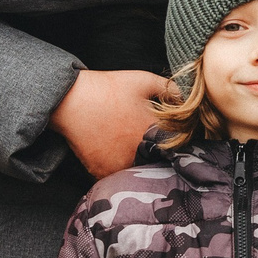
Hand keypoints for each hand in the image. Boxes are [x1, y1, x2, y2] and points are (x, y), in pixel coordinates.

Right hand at [52, 69, 178, 176]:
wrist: (72, 100)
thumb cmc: (109, 88)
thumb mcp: (144, 80)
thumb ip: (170, 89)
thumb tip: (186, 99)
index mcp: (155, 132)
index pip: (178, 145)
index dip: (177, 140)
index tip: (170, 136)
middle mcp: (140, 152)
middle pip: (159, 162)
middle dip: (159, 155)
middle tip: (151, 145)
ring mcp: (120, 164)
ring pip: (139, 171)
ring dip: (140, 165)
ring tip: (133, 151)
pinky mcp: (102, 171)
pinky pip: (117, 177)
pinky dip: (119, 170)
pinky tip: (116, 156)